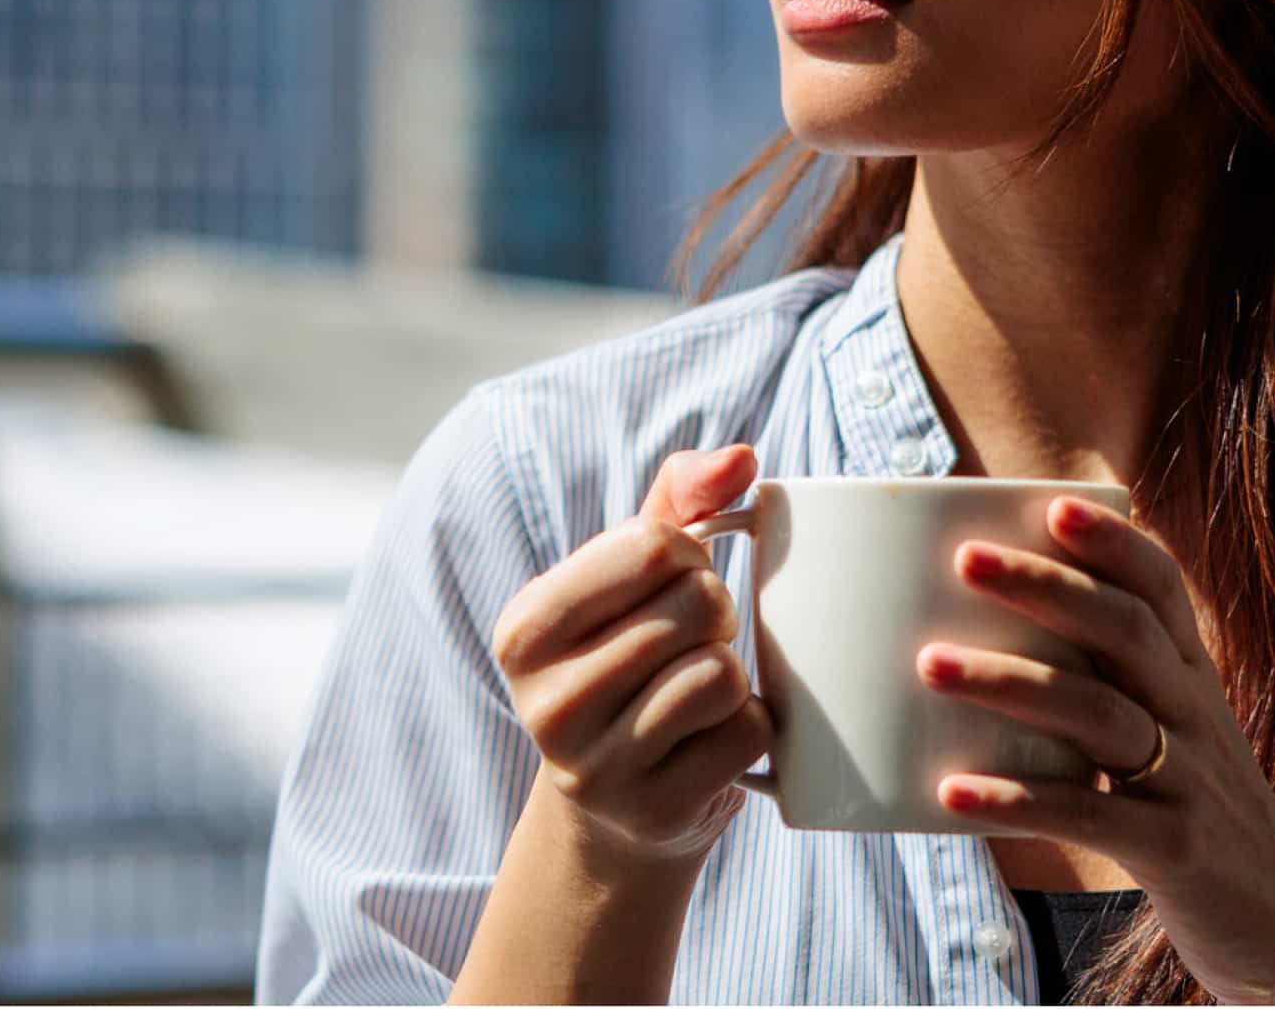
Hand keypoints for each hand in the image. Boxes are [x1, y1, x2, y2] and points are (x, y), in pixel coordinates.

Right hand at [491, 445, 773, 870]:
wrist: (619, 801)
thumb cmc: (631, 653)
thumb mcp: (631, 572)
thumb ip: (682, 496)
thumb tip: (743, 458)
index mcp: (524, 630)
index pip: (654, 545)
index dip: (691, 554)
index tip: (675, 581)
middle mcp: (544, 706)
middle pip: (695, 606)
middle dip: (715, 613)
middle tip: (691, 642)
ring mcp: (595, 771)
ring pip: (720, 674)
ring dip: (732, 673)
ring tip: (695, 691)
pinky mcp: (654, 816)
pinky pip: (747, 734)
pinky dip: (751, 727)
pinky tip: (709, 741)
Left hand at [915, 496, 1274, 1004]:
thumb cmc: (1201, 822)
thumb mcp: (1174, 743)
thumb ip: (1114, 690)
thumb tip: (998, 643)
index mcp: (1193, 682)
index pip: (1162, 588)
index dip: (1113, 543)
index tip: (1052, 505)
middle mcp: (1196, 718)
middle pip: (1124, 631)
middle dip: (1044, 587)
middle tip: (964, 560)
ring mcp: (1190, 783)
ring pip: (1100, 713)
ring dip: (1010, 682)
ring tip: (930, 664)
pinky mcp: (1175, 852)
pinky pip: (1090, 815)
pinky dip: (1018, 801)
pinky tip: (953, 794)